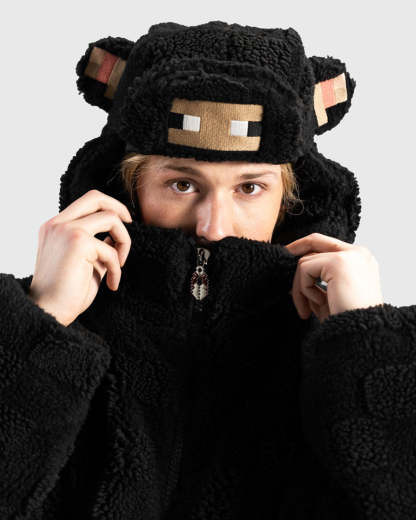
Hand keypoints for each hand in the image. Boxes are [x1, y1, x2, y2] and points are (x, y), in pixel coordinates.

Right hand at [29, 189, 132, 326]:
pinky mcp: (78, 242)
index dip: (109, 207)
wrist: (49, 312)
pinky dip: (117, 268)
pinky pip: (111, 249)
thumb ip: (98, 246)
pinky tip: (112, 284)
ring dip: (123, 242)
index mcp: (55, 227)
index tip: (124, 223)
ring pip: (110, 218)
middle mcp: (57, 224)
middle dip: (120, 209)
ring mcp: (66, 230)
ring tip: (119, 265)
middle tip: (131, 226)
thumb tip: (116, 236)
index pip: (86, 202)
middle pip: (96, 197)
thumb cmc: (66, 293)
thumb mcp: (86, 262)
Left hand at [285, 233, 383, 323]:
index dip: (304, 248)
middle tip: (279, 268)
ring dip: (300, 287)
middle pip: (315, 241)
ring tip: (307, 309)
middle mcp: (358, 253)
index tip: (287, 258)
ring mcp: (350, 255)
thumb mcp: (330, 297)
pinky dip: (304, 289)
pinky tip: (318, 304)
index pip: (327, 244)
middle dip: (293, 251)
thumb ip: (316, 281)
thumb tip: (294, 272)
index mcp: (360, 261)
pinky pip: (305, 269)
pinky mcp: (339, 262)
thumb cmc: (346, 321)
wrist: (362, 335)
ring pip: (305, 261)